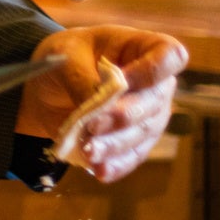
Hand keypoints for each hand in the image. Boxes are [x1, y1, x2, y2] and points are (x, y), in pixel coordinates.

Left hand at [18, 25, 185, 182]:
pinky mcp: (134, 142)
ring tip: (88, 151)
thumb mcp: (66, 57)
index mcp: (143, 49)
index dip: (153, 70)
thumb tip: (95, 104)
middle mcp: (155, 84)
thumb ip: (83, 78)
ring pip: (142, 134)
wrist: (49, 85)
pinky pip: (131, 156)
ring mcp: (148, 116)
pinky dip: (115, 165)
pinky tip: (99, 170)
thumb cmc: (66, 58)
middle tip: (93, 125)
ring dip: (115, 145)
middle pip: (155, 102)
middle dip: (124, 116)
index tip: (123, 79)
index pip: (171, 56)